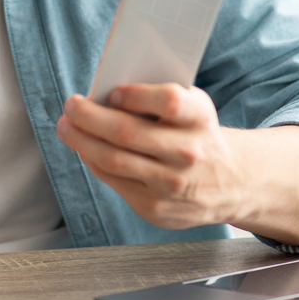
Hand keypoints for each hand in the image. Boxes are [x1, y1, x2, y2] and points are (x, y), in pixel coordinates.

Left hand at [56, 84, 298, 246]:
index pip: (169, 102)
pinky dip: (93, 161)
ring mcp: (171, 185)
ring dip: (80, 141)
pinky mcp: (156, 208)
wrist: (231, 182)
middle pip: (127, 133)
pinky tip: (85, 148)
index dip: (136, 95)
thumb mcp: (193, 108)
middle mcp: (188, 153)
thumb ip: (158, 98)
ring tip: (67, 126)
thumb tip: (104, 92)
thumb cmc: (198, 133)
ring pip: (112, 161)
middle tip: (71, 105)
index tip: (113, 91)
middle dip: (89, 117)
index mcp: (200, 119)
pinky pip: (113, 181)